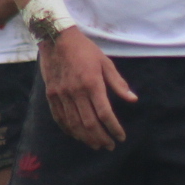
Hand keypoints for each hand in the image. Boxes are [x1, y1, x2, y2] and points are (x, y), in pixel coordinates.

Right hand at [39, 28, 136, 150]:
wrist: (57, 39)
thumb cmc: (85, 50)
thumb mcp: (105, 62)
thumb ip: (118, 83)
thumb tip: (133, 99)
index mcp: (92, 83)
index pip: (105, 113)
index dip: (114, 128)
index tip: (120, 137)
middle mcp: (76, 92)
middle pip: (89, 123)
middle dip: (101, 138)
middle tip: (109, 146)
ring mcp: (61, 95)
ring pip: (74, 124)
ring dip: (86, 138)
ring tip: (96, 145)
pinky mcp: (51, 95)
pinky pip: (60, 118)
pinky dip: (69, 130)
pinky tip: (77, 136)